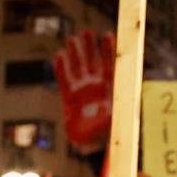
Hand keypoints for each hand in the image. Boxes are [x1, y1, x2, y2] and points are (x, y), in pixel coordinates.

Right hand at [55, 31, 115, 150]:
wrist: (93, 145)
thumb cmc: (109, 132)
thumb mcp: (116, 121)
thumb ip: (116, 112)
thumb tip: (118, 107)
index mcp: (111, 87)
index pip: (110, 64)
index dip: (108, 50)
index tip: (106, 35)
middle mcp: (97, 86)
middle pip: (93, 62)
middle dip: (90, 47)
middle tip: (87, 31)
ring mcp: (83, 90)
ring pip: (78, 67)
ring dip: (75, 53)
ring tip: (71, 38)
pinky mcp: (69, 98)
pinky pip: (64, 80)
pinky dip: (62, 68)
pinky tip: (59, 56)